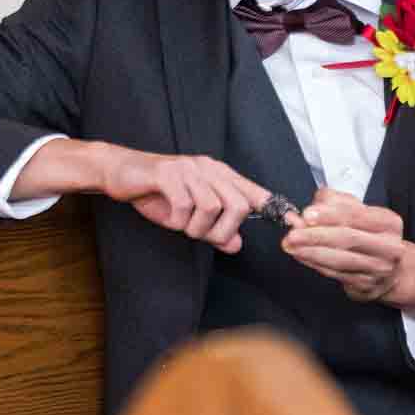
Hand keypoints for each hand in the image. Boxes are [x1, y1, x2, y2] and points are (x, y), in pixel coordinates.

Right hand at [97, 145, 281, 253]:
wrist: (118, 172)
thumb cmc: (155, 194)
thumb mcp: (188, 217)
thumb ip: (214, 230)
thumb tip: (237, 245)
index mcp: (218, 175)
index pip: (254, 192)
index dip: (276, 209)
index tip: (296, 224)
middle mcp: (208, 168)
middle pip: (238, 205)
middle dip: (223, 231)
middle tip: (203, 237)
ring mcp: (188, 169)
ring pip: (213, 207)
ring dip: (198, 228)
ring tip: (183, 227)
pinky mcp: (168, 174)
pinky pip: (186, 205)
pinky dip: (179, 220)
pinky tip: (169, 217)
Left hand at [280, 188, 414, 314]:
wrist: (390, 272)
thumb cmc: (368, 235)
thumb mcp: (357, 211)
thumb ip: (333, 203)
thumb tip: (310, 209)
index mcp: (389, 223)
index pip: (357, 215)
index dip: (330, 215)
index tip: (306, 214)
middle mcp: (389, 247)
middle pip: (348, 238)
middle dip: (316, 235)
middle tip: (292, 233)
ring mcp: (378, 269)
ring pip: (339, 259)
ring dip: (310, 252)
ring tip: (290, 245)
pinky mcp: (365, 285)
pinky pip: (334, 273)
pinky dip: (314, 263)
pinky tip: (300, 255)